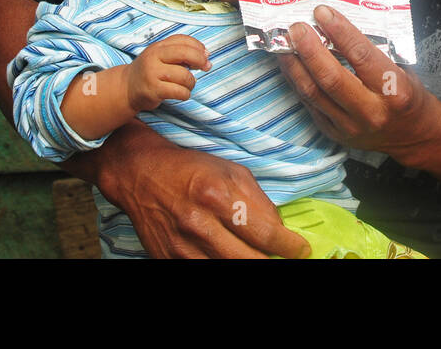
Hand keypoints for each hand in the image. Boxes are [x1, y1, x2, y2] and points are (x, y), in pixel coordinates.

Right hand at [96, 127, 311, 258]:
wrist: (140, 174)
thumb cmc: (191, 169)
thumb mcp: (231, 171)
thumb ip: (259, 200)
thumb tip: (279, 229)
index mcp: (217, 196)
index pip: (263, 232)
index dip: (288, 246)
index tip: (300, 249)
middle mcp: (198, 224)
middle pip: (247, 260)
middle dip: (271, 262)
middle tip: (284, 259)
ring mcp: (181, 247)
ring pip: (226, 269)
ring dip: (248, 264)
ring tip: (258, 256)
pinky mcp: (168, 260)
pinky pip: (203, 270)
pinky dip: (221, 266)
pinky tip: (231, 257)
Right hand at [126, 35, 210, 111]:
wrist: (126, 88)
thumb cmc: (150, 71)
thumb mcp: (161, 56)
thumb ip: (180, 53)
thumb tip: (206, 56)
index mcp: (158, 46)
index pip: (182, 40)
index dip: (199, 46)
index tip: (206, 55)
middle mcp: (154, 57)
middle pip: (184, 53)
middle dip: (200, 60)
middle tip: (206, 67)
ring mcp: (152, 73)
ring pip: (184, 75)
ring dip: (191, 82)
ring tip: (188, 85)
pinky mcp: (153, 90)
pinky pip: (178, 91)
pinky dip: (185, 94)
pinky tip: (182, 94)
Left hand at [276, 5, 440, 159]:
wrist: (412, 136)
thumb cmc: (407, 95)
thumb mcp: (403, 69)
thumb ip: (376, 50)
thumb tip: (340, 22)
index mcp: (394, 90)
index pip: (362, 56)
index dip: (340, 32)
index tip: (322, 12)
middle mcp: (371, 111)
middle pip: (331, 78)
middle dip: (309, 49)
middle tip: (296, 27)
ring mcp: (350, 126)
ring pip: (313, 93)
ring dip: (294, 66)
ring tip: (284, 44)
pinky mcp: (334, 134)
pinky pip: (310, 105)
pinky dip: (297, 82)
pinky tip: (290, 64)